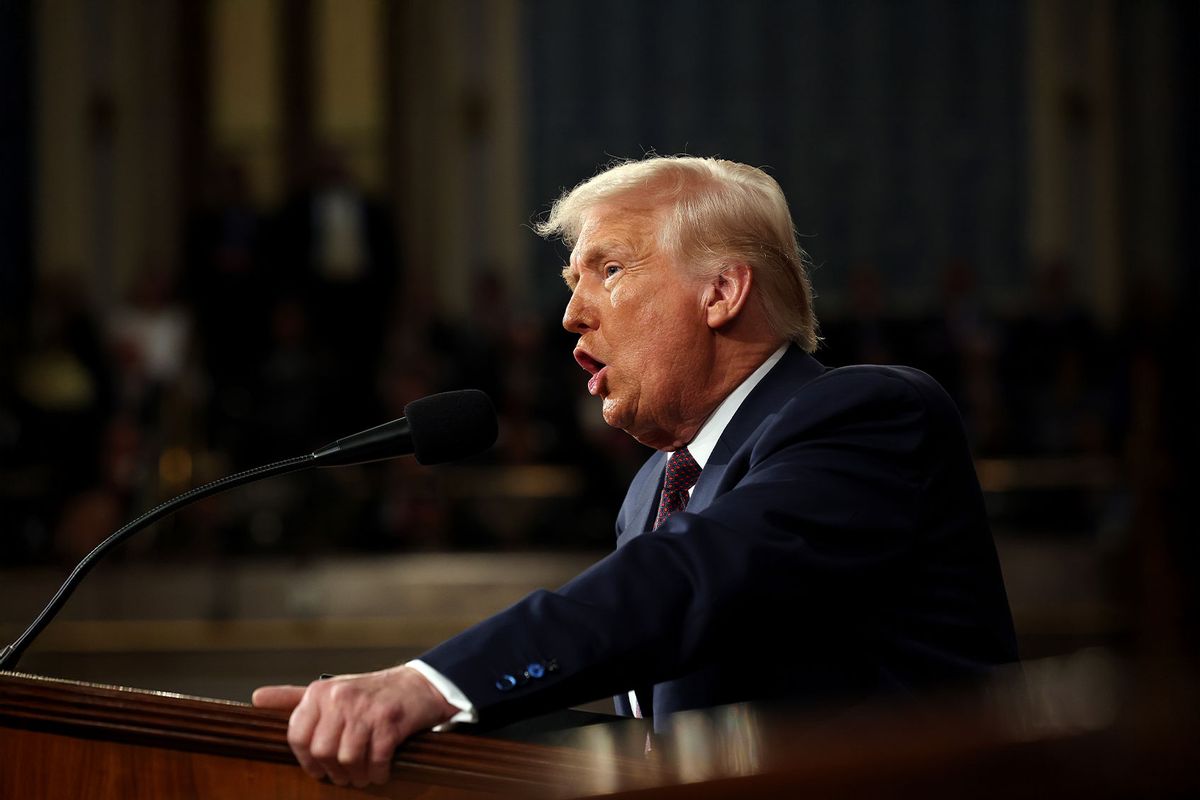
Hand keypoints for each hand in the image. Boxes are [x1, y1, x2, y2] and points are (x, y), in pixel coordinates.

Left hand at [252, 665, 458, 786]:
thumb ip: (293, 698)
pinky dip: (378, 772)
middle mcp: (340, 697)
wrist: (417, 685)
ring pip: (347, 758)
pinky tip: (380, 771)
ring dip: (356, 775)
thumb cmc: (369, 693)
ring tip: (362, 775)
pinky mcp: (390, 720)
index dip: (306, 761)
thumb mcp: (329, 691)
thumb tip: (256, 698)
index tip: (318, 768)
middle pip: (322, 751)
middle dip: (334, 771)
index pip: (297, 736)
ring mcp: (366, 708)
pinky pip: (376, 759)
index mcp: (320, 692)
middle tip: (345, 776)